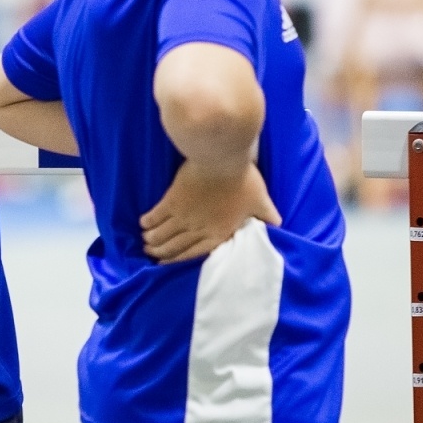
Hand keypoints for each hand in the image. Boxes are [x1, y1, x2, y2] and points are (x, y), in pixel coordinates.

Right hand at [140, 161, 280, 263]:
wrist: (221, 159)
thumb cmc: (243, 180)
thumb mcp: (261, 200)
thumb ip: (267, 215)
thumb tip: (279, 225)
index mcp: (218, 232)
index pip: (196, 252)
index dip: (180, 260)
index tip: (168, 263)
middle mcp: (198, 229)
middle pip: (175, 246)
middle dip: (162, 252)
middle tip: (152, 253)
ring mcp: (183, 216)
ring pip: (163, 234)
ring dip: (153, 240)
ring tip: (146, 242)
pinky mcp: (171, 200)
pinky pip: (156, 215)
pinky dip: (148, 221)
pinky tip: (143, 223)